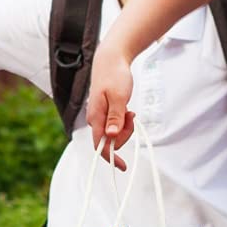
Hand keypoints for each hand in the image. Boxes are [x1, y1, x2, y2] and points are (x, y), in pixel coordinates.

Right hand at [86, 40, 134, 166]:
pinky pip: (116, 125)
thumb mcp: (119, 97)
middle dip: (124, 134)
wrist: (111, 60)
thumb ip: (115, 117)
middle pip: (110, 140)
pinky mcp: (105, 113)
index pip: (100, 145)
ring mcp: (100, 116)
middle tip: (131, 116)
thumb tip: (111, 136)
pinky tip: (127, 110)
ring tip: (129, 110)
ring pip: (114, 133)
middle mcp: (95, 119)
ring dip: (125, 126)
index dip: (111, 158)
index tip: (122, 166)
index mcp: (96, 117)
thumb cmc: (114, 75)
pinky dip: (124, 121)